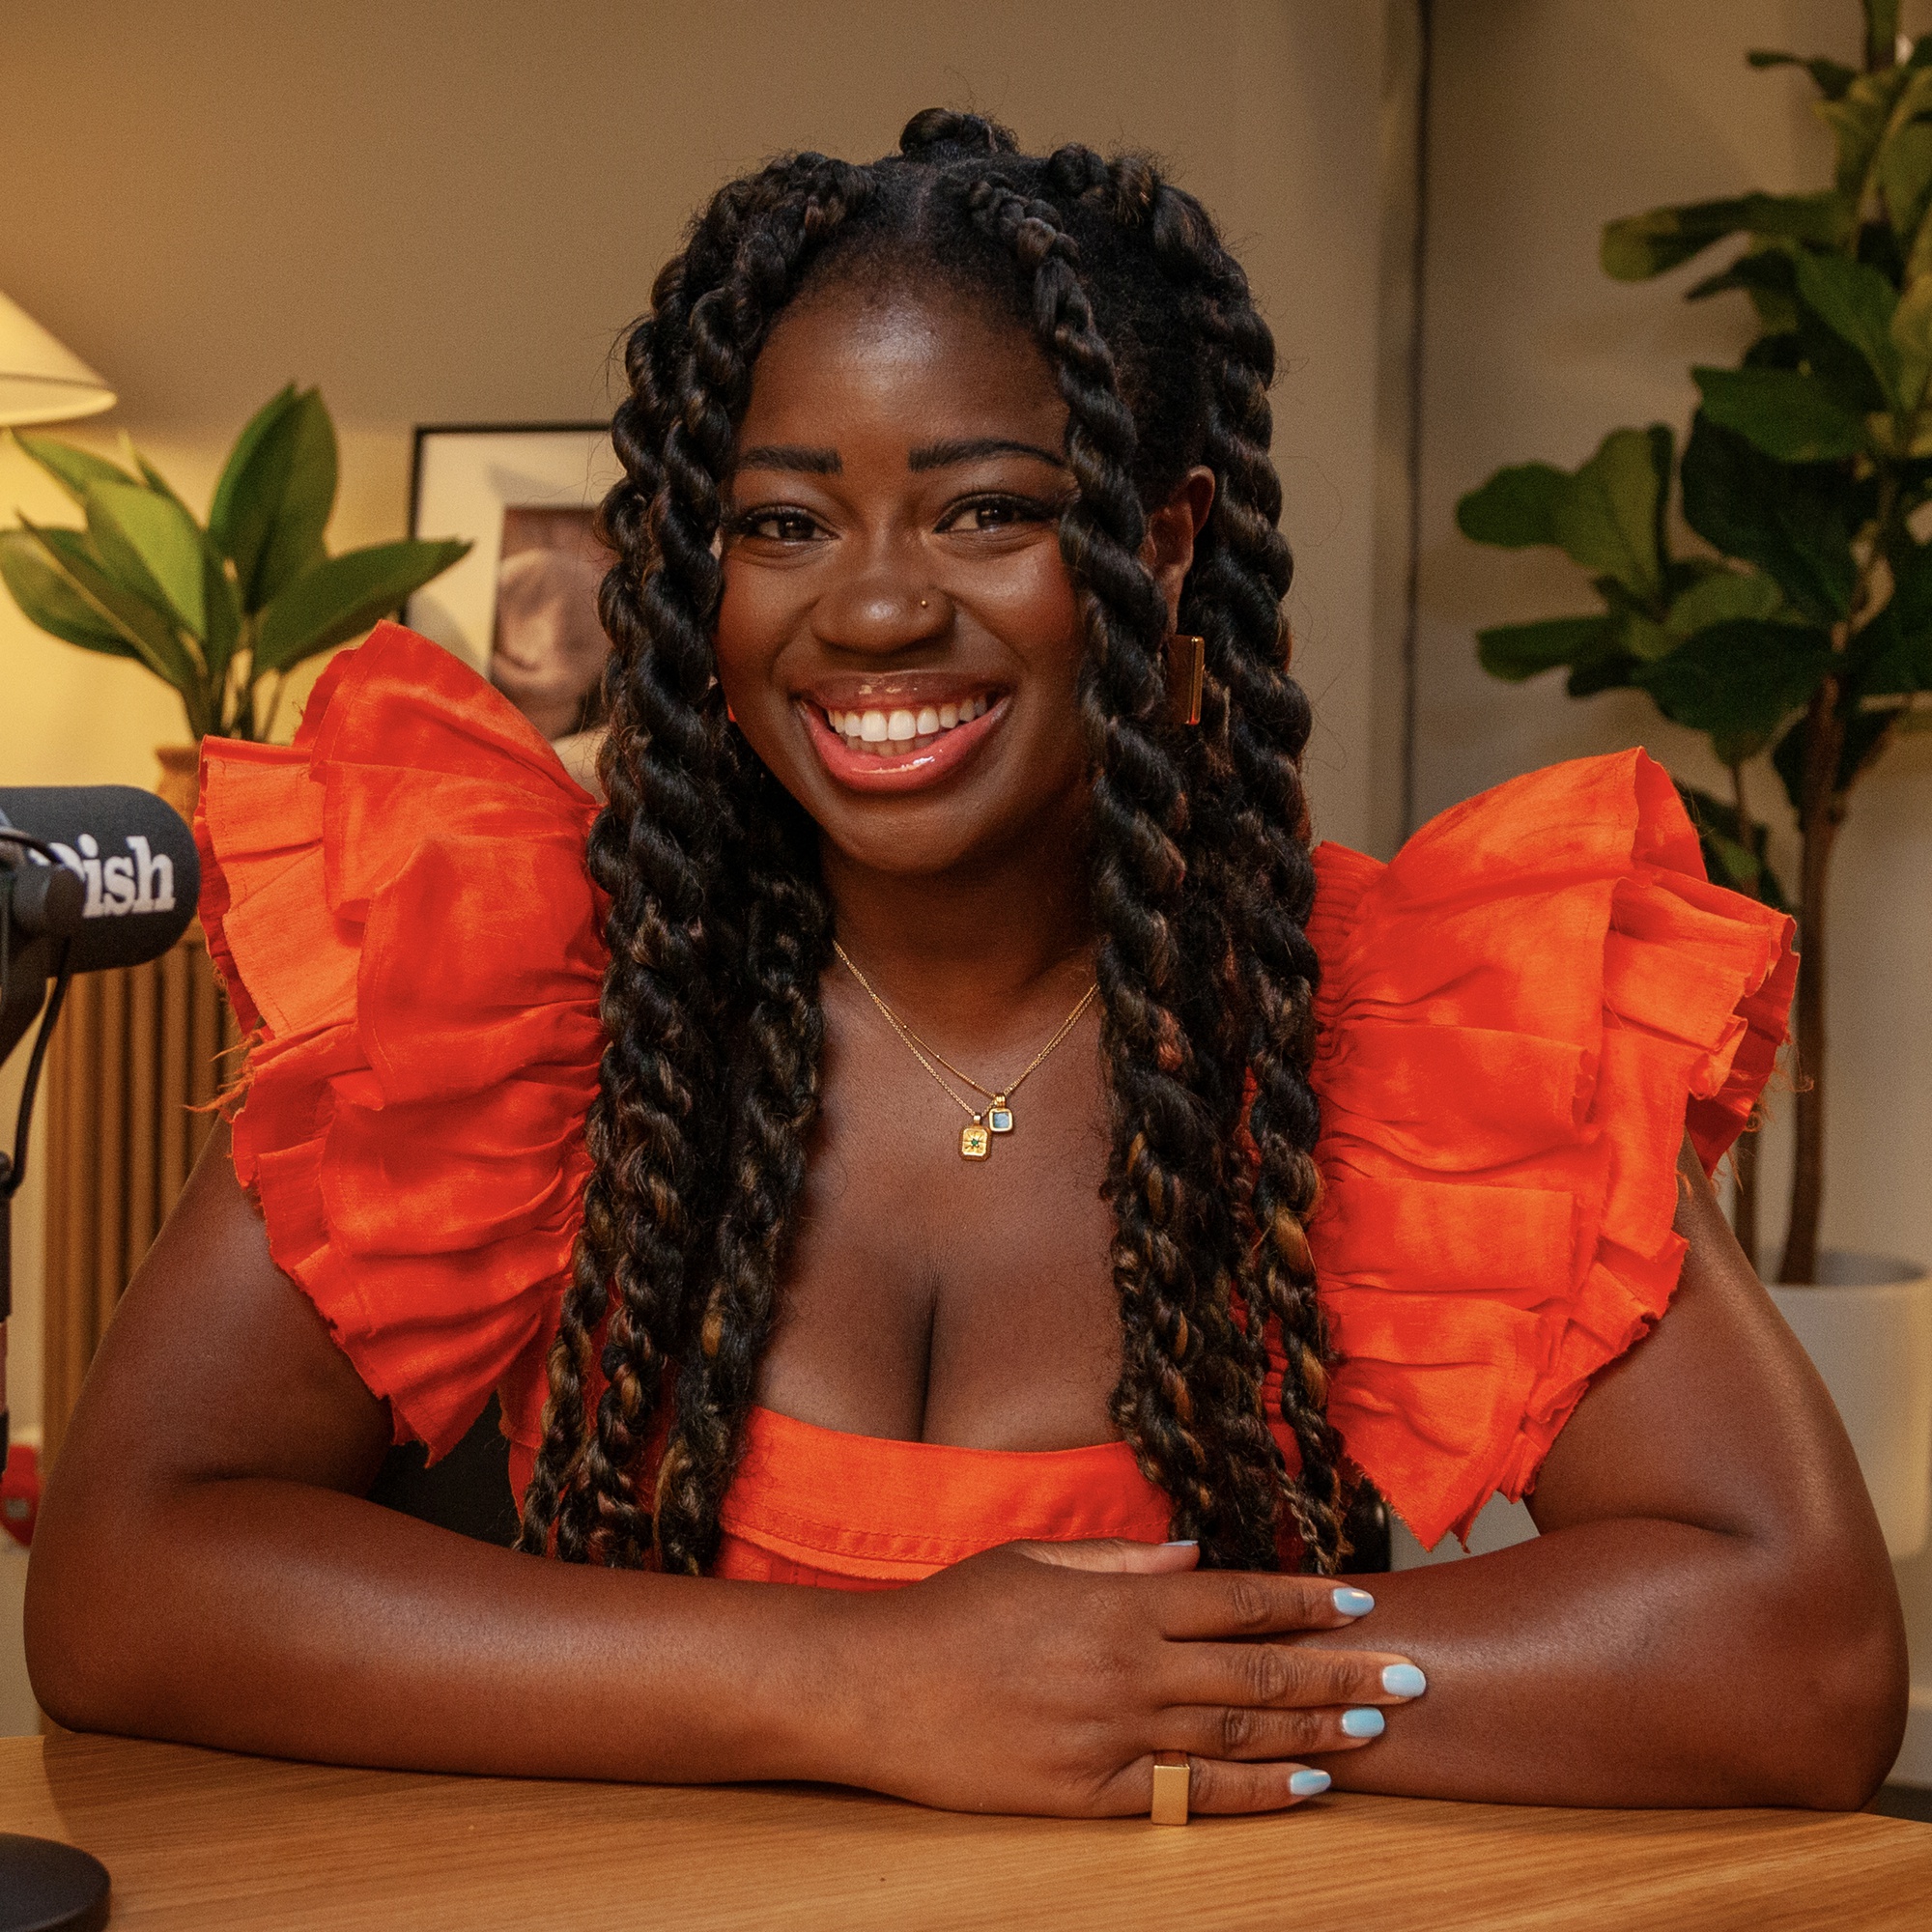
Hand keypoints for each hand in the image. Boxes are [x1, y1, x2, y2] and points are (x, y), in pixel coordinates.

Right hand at [824, 1537, 1423, 1816]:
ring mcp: (1112, 1734)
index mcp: (1116, 1603)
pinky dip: (1254, 1792)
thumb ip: (1118, 1560)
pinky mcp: (1089, 1793)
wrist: (872, 1688)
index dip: (1306, 1599)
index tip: (1364, 1598)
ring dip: (1314, 1731)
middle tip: (1412, 1671)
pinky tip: (1305, 1787)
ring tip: (1378, 1728)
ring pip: (1236, 1734)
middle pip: (1257, 1670)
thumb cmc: (950, 1613)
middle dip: (1341, 1669)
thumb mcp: (1032, 1562)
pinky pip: (1188, 1795)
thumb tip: (1191, 1554)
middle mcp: (1127, 1666)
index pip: (1236, 1598)